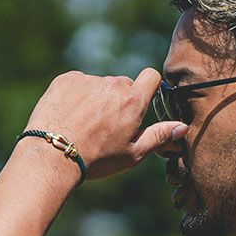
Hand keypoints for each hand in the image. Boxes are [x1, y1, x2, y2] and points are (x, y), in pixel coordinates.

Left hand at [22, 68, 187, 181]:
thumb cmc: (97, 159)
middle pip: (123, 84)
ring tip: (84, 125)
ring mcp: (89, 80)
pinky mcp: (67, 79)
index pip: (151, 77)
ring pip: (100, 85)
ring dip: (97, 99)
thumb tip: (182, 127)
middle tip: (108, 126)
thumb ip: (159, 137)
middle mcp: (113, 84)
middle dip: (120, 100)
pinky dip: (76, 95)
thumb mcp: (132, 154)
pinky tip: (69, 116)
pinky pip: (78, 82)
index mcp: (133, 101)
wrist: (53, 154)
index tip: (142, 101)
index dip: (149, 87)